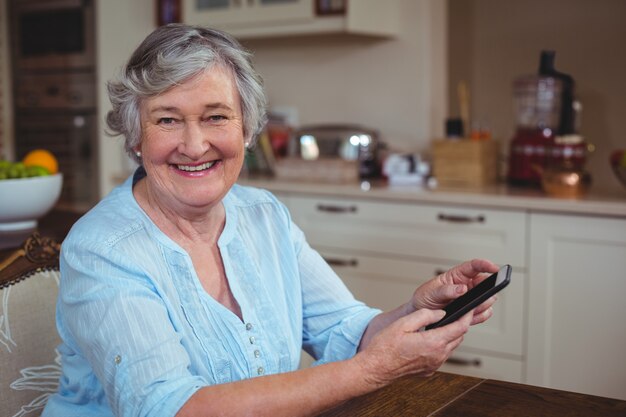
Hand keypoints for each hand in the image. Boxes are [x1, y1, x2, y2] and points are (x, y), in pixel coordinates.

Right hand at [354, 308, 471, 387]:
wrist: (376, 368)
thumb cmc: (385, 347)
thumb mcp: (403, 323)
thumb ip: (425, 315)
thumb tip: (441, 313)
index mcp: (433, 343)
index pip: (460, 328)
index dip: (467, 316)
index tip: (469, 308)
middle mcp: (437, 356)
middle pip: (459, 338)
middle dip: (459, 325)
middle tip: (455, 313)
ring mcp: (434, 365)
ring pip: (451, 347)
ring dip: (450, 336)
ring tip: (442, 325)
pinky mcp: (429, 370)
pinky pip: (442, 356)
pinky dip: (442, 346)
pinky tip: (430, 339)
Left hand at [409, 259, 499, 325]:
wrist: (421, 314)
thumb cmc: (425, 298)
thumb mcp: (431, 292)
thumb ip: (446, 290)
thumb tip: (462, 288)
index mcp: (457, 276)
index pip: (474, 266)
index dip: (486, 265)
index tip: (496, 268)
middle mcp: (467, 286)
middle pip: (486, 284)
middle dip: (487, 290)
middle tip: (482, 297)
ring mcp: (470, 299)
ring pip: (487, 300)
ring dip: (483, 305)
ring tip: (470, 310)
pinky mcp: (471, 312)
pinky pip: (483, 313)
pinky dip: (481, 316)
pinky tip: (471, 317)